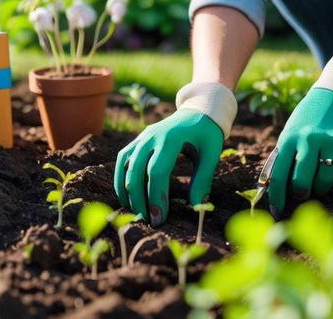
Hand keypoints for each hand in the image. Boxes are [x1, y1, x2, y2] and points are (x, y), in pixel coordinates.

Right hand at [114, 110, 222, 225]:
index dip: (155, 197)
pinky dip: (120, 178)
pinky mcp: (137, 140)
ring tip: (137, 213)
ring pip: (125, 166)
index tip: (159, 219)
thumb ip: (203, 178)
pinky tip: (126, 196)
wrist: (197, 111)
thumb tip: (196, 206)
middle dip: (140, 200)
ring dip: (127, 192)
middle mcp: (151, 136)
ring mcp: (142, 137)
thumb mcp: (211, 153)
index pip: (157, 171)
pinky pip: (123, 160)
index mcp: (170, 139)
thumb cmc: (206, 134)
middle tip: (149, 221)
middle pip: (136, 172)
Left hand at [265, 87, 332, 215]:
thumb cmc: (309, 119)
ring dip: (322, 188)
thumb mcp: (291, 132)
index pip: (278, 176)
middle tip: (304, 192)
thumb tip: (267, 189)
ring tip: (321, 181)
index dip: (277, 199)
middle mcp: (308, 139)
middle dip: (302, 194)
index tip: (277, 213)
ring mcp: (329, 141)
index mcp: (289, 138)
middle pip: (301, 183)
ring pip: (324, 182)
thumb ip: (282, 157)